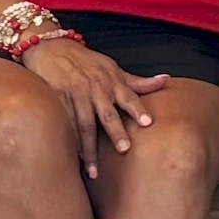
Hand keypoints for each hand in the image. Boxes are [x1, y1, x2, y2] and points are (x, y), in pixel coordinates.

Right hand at [21, 37, 168, 177]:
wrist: (51, 48)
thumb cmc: (87, 62)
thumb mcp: (113, 68)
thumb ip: (137, 82)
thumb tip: (166, 81)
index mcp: (111, 82)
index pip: (129, 97)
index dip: (138, 109)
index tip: (148, 123)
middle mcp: (95, 90)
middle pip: (107, 114)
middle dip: (116, 132)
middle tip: (125, 150)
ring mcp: (74, 96)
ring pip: (83, 126)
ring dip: (88, 150)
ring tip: (93, 171)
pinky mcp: (55, 101)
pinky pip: (63, 125)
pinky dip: (67, 142)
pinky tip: (70, 159)